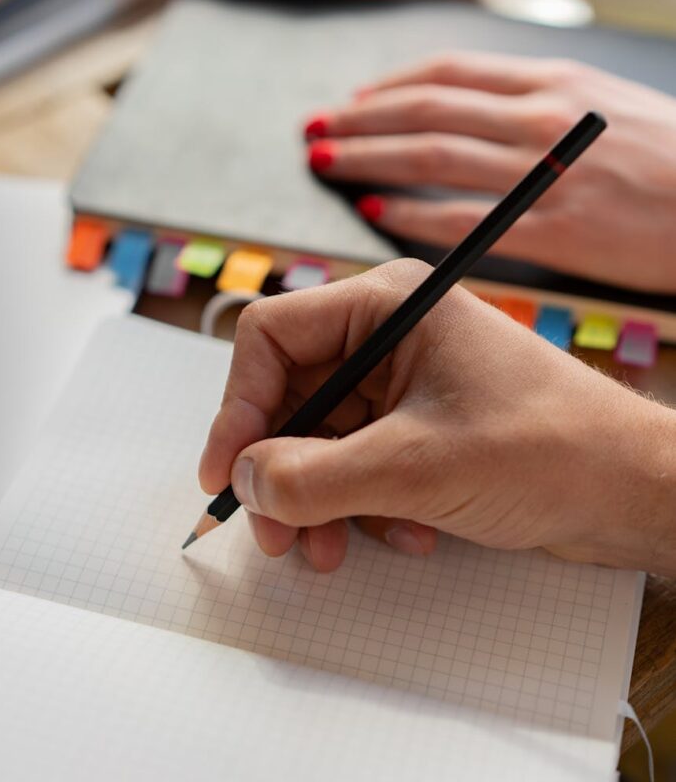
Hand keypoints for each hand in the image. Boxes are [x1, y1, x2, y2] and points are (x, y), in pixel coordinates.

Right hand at [199, 261, 675, 573]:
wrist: (631, 491)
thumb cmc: (546, 450)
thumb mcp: (412, 468)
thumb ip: (312, 476)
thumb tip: (245, 478)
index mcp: (386, 305)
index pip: (271, 337)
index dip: (238, 406)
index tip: (225, 473)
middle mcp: (389, 335)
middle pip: (292, 395)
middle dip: (281, 469)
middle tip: (277, 535)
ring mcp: (406, 381)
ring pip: (321, 437)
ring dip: (320, 499)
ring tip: (333, 551)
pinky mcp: (421, 424)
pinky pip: (359, 461)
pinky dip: (363, 505)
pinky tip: (404, 535)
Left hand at [305, 53, 675, 292]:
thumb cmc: (670, 153)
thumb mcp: (605, 102)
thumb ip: (538, 101)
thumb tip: (475, 110)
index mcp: (552, 80)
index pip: (447, 72)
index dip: (388, 86)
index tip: (352, 100)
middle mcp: (540, 117)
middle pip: (425, 109)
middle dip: (359, 119)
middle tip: (313, 131)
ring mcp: (545, 171)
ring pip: (432, 155)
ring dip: (369, 159)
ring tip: (325, 165)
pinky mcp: (556, 227)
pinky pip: (464, 218)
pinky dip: (412, 213)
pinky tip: (376, 216)